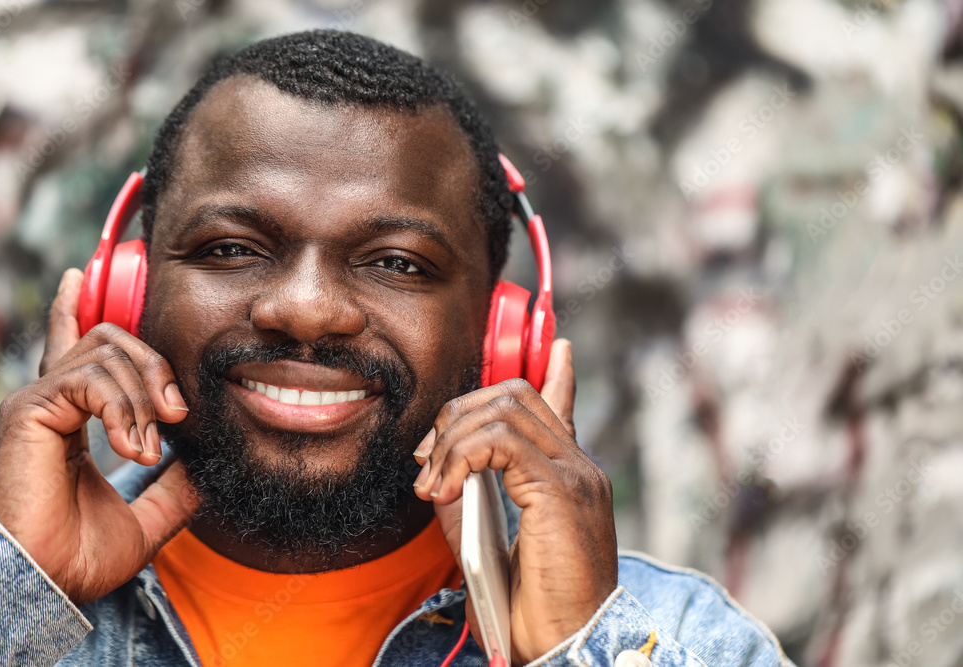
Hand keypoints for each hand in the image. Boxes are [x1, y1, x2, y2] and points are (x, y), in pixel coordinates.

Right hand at [0, 268, 198, 605]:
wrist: (49, 586)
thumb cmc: (83, 558)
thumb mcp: (148, 517)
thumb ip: (175, 487)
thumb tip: (205, 463)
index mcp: (68, 419)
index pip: (78, 351)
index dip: (79, 310)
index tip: (84, 277)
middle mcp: (48, 402)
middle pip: (107, 339)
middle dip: (154, 365)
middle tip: (178, 413)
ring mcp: (36, 403)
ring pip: (105, 352)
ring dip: (143, 397)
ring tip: (151, 449)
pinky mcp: (30, 411)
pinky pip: (90, 377)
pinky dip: (124, 409)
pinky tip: (134, 448)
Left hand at [413, 339, 617, 664]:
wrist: (564, 648)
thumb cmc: (530, 607)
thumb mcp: (486, 542)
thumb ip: (467, 496)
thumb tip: (439, 468)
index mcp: (570, 479)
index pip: (563, 407)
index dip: (557, 374)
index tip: (560, 348)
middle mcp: (579, 468)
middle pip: (517, 396)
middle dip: (458, 414)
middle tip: (429, 460)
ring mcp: (575, 476)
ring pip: (505, 409)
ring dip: (452, 438)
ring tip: (433, 482)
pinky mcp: (561, 492)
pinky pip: (502, 442)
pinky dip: (462, 456)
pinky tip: (445, 489)